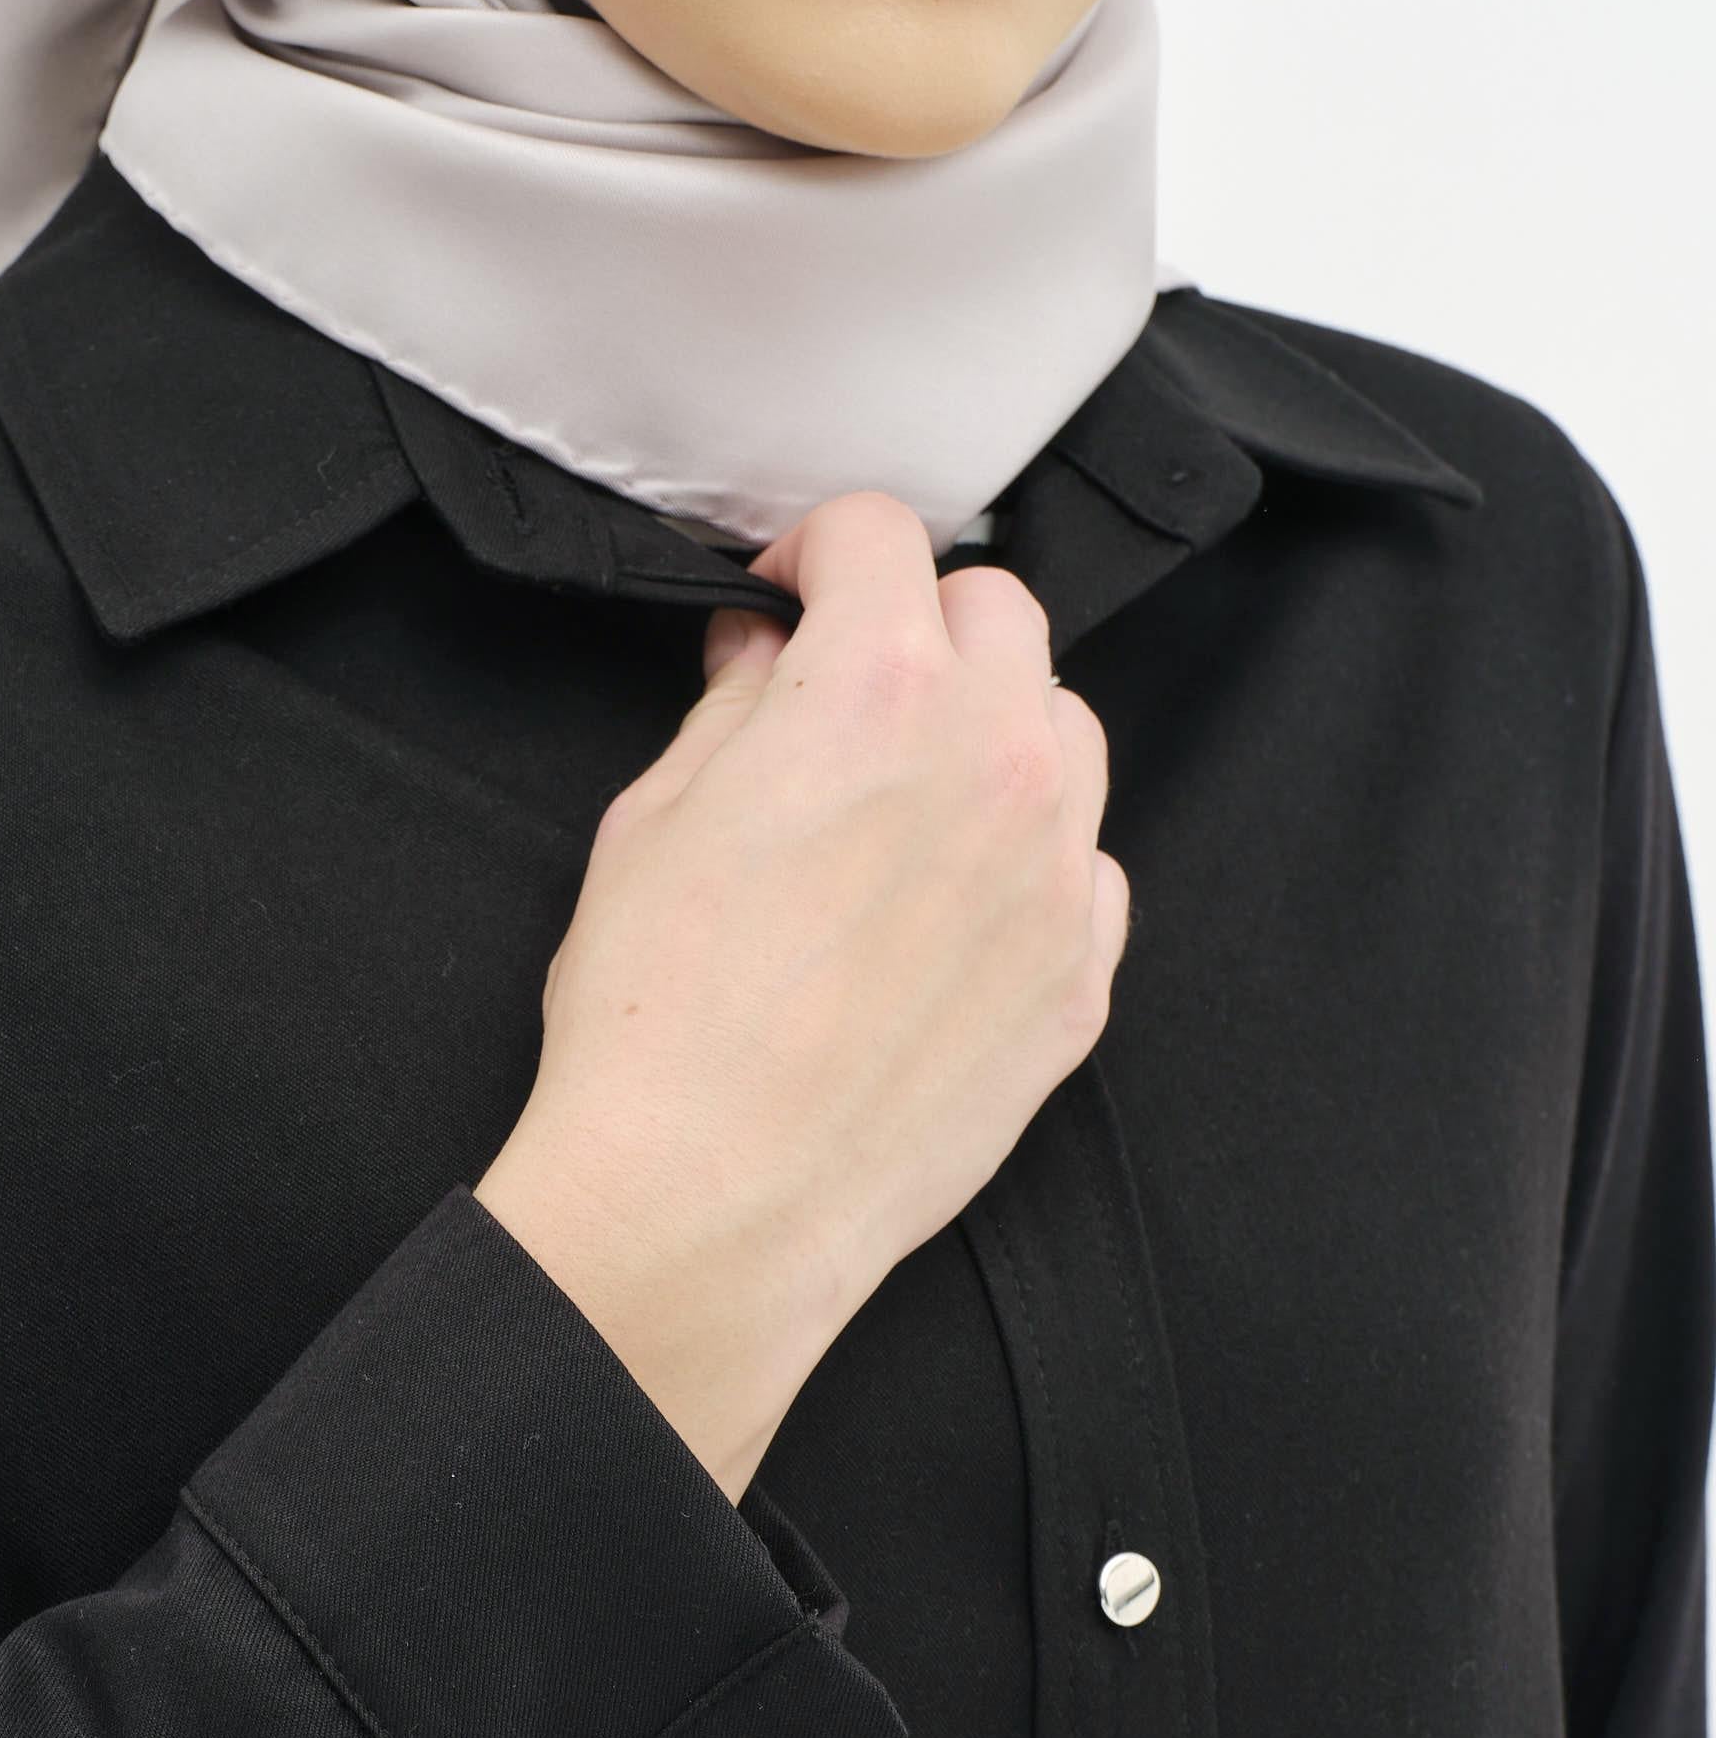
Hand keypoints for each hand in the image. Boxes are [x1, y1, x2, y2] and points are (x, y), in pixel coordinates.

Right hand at [473, 491, 1128, 1499]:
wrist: (711, 1202)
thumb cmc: (658, 1022)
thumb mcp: (653, 822)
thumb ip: (731, 709)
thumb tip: (760, 655)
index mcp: (879, 691)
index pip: (883, 534)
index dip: (819, 552)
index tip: (791, 594)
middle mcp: (997, 759)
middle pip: (1000, 612)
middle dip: (920, 624)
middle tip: (848, 685)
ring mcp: (1056, 872)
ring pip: (1065, 728)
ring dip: (993, 728)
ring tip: (907, 796)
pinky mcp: (1079, 977)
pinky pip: (1084, 867)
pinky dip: (1027, 856)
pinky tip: (945, 906)